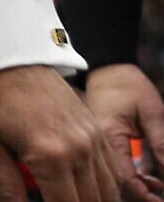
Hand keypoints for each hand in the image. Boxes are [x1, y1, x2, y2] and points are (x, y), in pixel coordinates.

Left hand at [0, 64, 128, 200]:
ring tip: (66, 195)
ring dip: (91, 200)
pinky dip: (104, 186)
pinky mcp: (97, 131)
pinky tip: (83, 188)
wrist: (11, 59)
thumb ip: (5, 185)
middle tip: (52, 197)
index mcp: (49, 155)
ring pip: (108, 190)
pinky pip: (112, 170)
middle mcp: (79, 150)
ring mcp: (93, 139)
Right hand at [86, 65, 163, 201]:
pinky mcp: (102, 142)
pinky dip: (133, 175)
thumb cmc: (128, 85)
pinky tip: (148, 177)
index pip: (125, 176)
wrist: (107, 68)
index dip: (144, 193)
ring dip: (139, 186)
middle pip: (119, 181)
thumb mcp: (153, 112)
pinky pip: (116, 165)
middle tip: (161, 195)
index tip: (160, 199)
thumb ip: (161, 143)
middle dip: (143, 193)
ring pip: (116, 176)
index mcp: (109, 136)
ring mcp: (98, 144)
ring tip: (159, 188)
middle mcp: (98, 144)